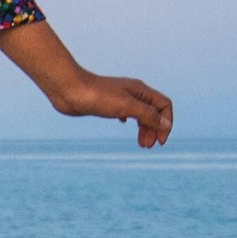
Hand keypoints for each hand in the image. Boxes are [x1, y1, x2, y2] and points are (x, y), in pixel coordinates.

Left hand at [47, 69, 174, 148]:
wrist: (70, 90)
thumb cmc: (97, 96)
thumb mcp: (126, 106)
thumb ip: (147, 115)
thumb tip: (166, 125)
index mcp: (140, 90)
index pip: (164, 105)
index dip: (166, 123)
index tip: (160, 141)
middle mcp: (133, 92)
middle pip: (154, 111)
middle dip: (155, 129)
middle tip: (147, 146)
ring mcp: (120, 97)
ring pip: (140, 113)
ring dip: (144, 128)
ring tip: (141, 144)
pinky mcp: (108, 103)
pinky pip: (126, 111)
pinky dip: (130, 121)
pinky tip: (123, 124)